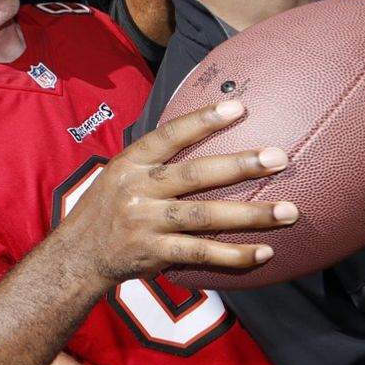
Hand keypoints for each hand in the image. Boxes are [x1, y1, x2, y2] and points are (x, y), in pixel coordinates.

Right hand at [60, 100, 298, 283]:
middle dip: (240, 165)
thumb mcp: (118, 175)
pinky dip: (234, 255)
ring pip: (204, 216)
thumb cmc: (105, 211)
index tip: (238, 107)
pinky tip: (264, 252)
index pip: (168, 136)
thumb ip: (153, 161)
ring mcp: (145, 223)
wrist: (75, 257)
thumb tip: (199, 131)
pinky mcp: (153, 253)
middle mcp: (137, 190)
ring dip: (250, 214)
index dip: (202, 120)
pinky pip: (200, 253)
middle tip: (279, 158)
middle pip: (195, 174)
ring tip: (289, 211)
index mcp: (129, 164)